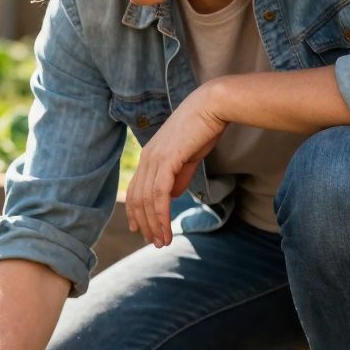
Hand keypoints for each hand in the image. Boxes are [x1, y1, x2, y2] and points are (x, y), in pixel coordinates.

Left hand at [126, 83, 227, 246]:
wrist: (213, 106)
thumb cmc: (204, 128)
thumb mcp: (188, 157)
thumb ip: (178, 176)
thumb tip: (171, 195)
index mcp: (149, 156)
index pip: (136, 190)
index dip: (136, 212)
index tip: (141, 231)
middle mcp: (147, 158)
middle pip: (138, 199)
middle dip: (146, 224)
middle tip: (155, 242)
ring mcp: (154, 159)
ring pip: (147, 201)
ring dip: (154, 225)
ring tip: (162, 242)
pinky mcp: (166, 161)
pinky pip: (159, 196)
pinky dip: (161, 216)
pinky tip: (166, 229)